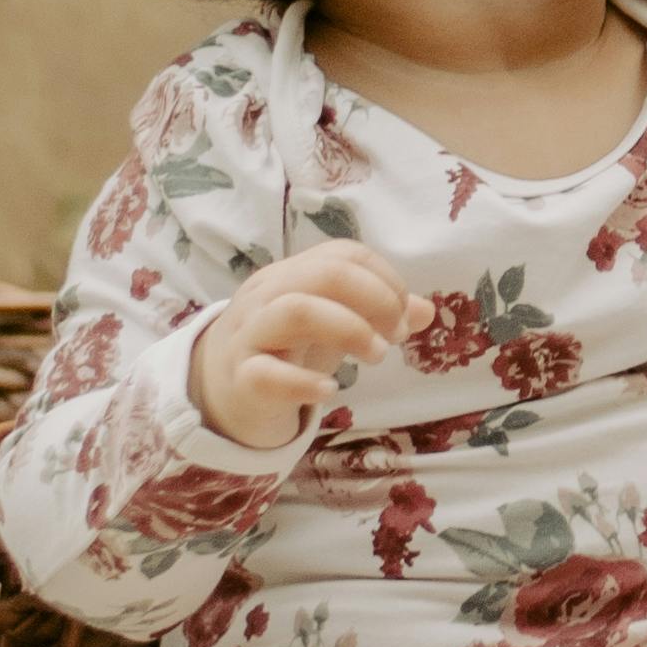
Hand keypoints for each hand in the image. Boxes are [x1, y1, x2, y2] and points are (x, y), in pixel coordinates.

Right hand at [186, 243, 408, 448]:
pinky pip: (266, 373)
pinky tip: (329, 391)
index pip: (343, 255)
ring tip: (375, 355)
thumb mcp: (334, 324)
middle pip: (324, 274)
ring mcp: (248, 335)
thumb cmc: (285, 348)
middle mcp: (266, 296)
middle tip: (393, 336)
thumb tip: (426, 310)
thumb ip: (379, 314)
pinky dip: (303, 382)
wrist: (220, 391)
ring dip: (349, 329)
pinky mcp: (240, 379)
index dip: (384, 280)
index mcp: (290, 275)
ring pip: (295, 310)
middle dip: (374, 300)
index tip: (402, 314)